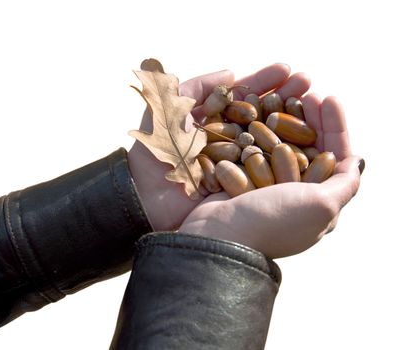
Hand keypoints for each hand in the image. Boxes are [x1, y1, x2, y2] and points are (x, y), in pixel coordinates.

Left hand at [128, 64, 310, 230]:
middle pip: (263, 114)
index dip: (265, 82)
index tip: (287, 69)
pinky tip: (308, 143)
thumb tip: (231, 74)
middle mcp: (231, 140)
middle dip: (286, 97)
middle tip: (308, 82)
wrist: (145, 194)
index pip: (245, 97)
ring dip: (293, 122)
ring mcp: (239, 163)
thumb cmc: (154, 150)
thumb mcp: (170, 107)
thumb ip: (198, 87)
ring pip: (271, 139)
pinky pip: (269, 169)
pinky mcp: (244, 186)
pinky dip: (287, 156)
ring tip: (314, 107)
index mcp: (215, 121)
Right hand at [179, 95, 362, 258]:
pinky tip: (258, 110)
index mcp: (316, 201)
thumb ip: (344, 184)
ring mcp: (265, 185)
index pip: (334, 157)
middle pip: (308, 147)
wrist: (220, 235)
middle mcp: (293, 193)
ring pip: (280, 143)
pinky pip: (254, 148)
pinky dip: (257, 129)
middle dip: (311, 118)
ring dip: (285, 118)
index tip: (328, 98)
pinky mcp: (240, 178)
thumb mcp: (322, 206)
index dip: (335, 127)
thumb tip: (357, 162)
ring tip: (284, 96)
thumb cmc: (272, 221)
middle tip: (307, 92)